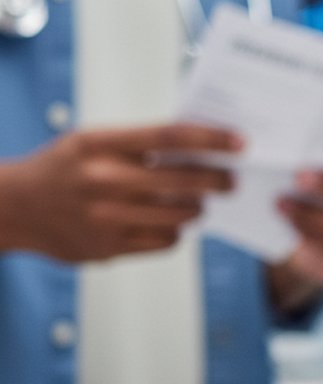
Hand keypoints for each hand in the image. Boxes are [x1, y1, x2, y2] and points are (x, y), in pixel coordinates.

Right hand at [0, 124, 239, 261]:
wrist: (13, 208)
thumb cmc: (62, 169)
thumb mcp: (91, 142)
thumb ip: (138, 143)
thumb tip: (200, 148)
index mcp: (100, 144)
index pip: (169, 137)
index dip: (211, 139)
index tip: (240, 143)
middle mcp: (103, 179)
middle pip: (185, 180)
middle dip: (218, 181)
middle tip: (230, 181)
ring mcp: (106, 216)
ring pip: (181, 215)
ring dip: (197, 209)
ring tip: (195, 202)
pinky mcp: (108, 247)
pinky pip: (165, 242)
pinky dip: (175, 232)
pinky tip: (169, 224)